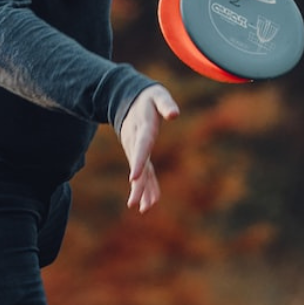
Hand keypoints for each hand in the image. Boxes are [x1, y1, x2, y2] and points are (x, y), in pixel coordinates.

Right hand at [119, 84, 180, 213]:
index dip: (137, 162)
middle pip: (137, 166)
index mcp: (142, 128)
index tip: (133, 178)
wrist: (129, 100)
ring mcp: (135, 150)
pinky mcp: (138, 154)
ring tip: (143, 209)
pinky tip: (150, 202)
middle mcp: (136, 142)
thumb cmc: (148, 98)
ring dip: (141, 191)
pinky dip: (147, 186)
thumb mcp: (158, 95)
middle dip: (137, 185)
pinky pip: (144, 172)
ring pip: (139, 173)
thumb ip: (166, 104)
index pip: (141, 147)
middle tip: (134, 204)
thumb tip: (175, 114)